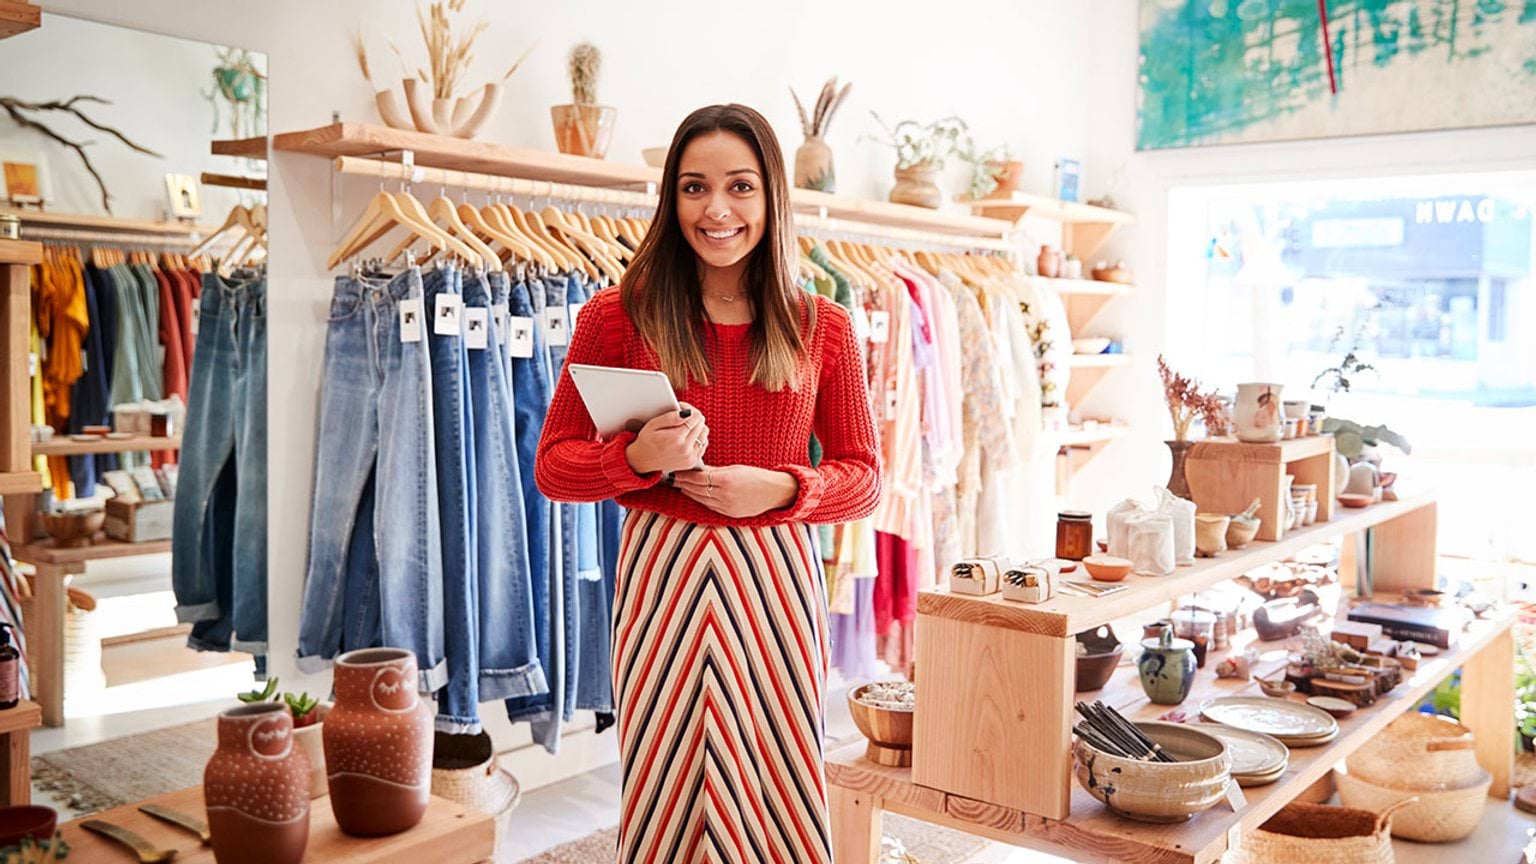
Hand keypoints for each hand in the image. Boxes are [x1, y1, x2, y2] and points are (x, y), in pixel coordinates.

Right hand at [625, 403, 708, 474]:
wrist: (642, 461)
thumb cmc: (646, 440)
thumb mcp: (653, 425)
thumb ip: (670, 418)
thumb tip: (687, 413)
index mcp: (676, 438)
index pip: (695, 417)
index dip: (689, 408)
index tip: (681, 407)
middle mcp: (685, 449)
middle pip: (701, 424)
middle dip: (693, 416)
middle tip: (683, 415)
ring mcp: (690, 457)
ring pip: (705, 434)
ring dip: (697, 427)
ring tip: (685, 425)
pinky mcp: (692, 462)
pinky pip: (703, 444)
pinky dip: (698, 438)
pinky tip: (688, 436)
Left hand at [673, 464, 798, 518]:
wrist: (775, 493)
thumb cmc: (757, 476)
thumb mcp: (736, 469)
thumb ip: (715, 471)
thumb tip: (698, 469)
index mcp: (726, 480)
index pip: (698, 478)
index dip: (685, 475)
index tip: (677, 470)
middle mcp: (724, 495)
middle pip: (696, 489)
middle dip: (683, 483)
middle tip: (672, 477)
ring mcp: (726, 507)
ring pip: (701, 499)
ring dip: (689, 493)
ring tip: (680, 486)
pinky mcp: (729, 515)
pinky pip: (710, 507)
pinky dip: (701, 500)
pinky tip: (694, 495)